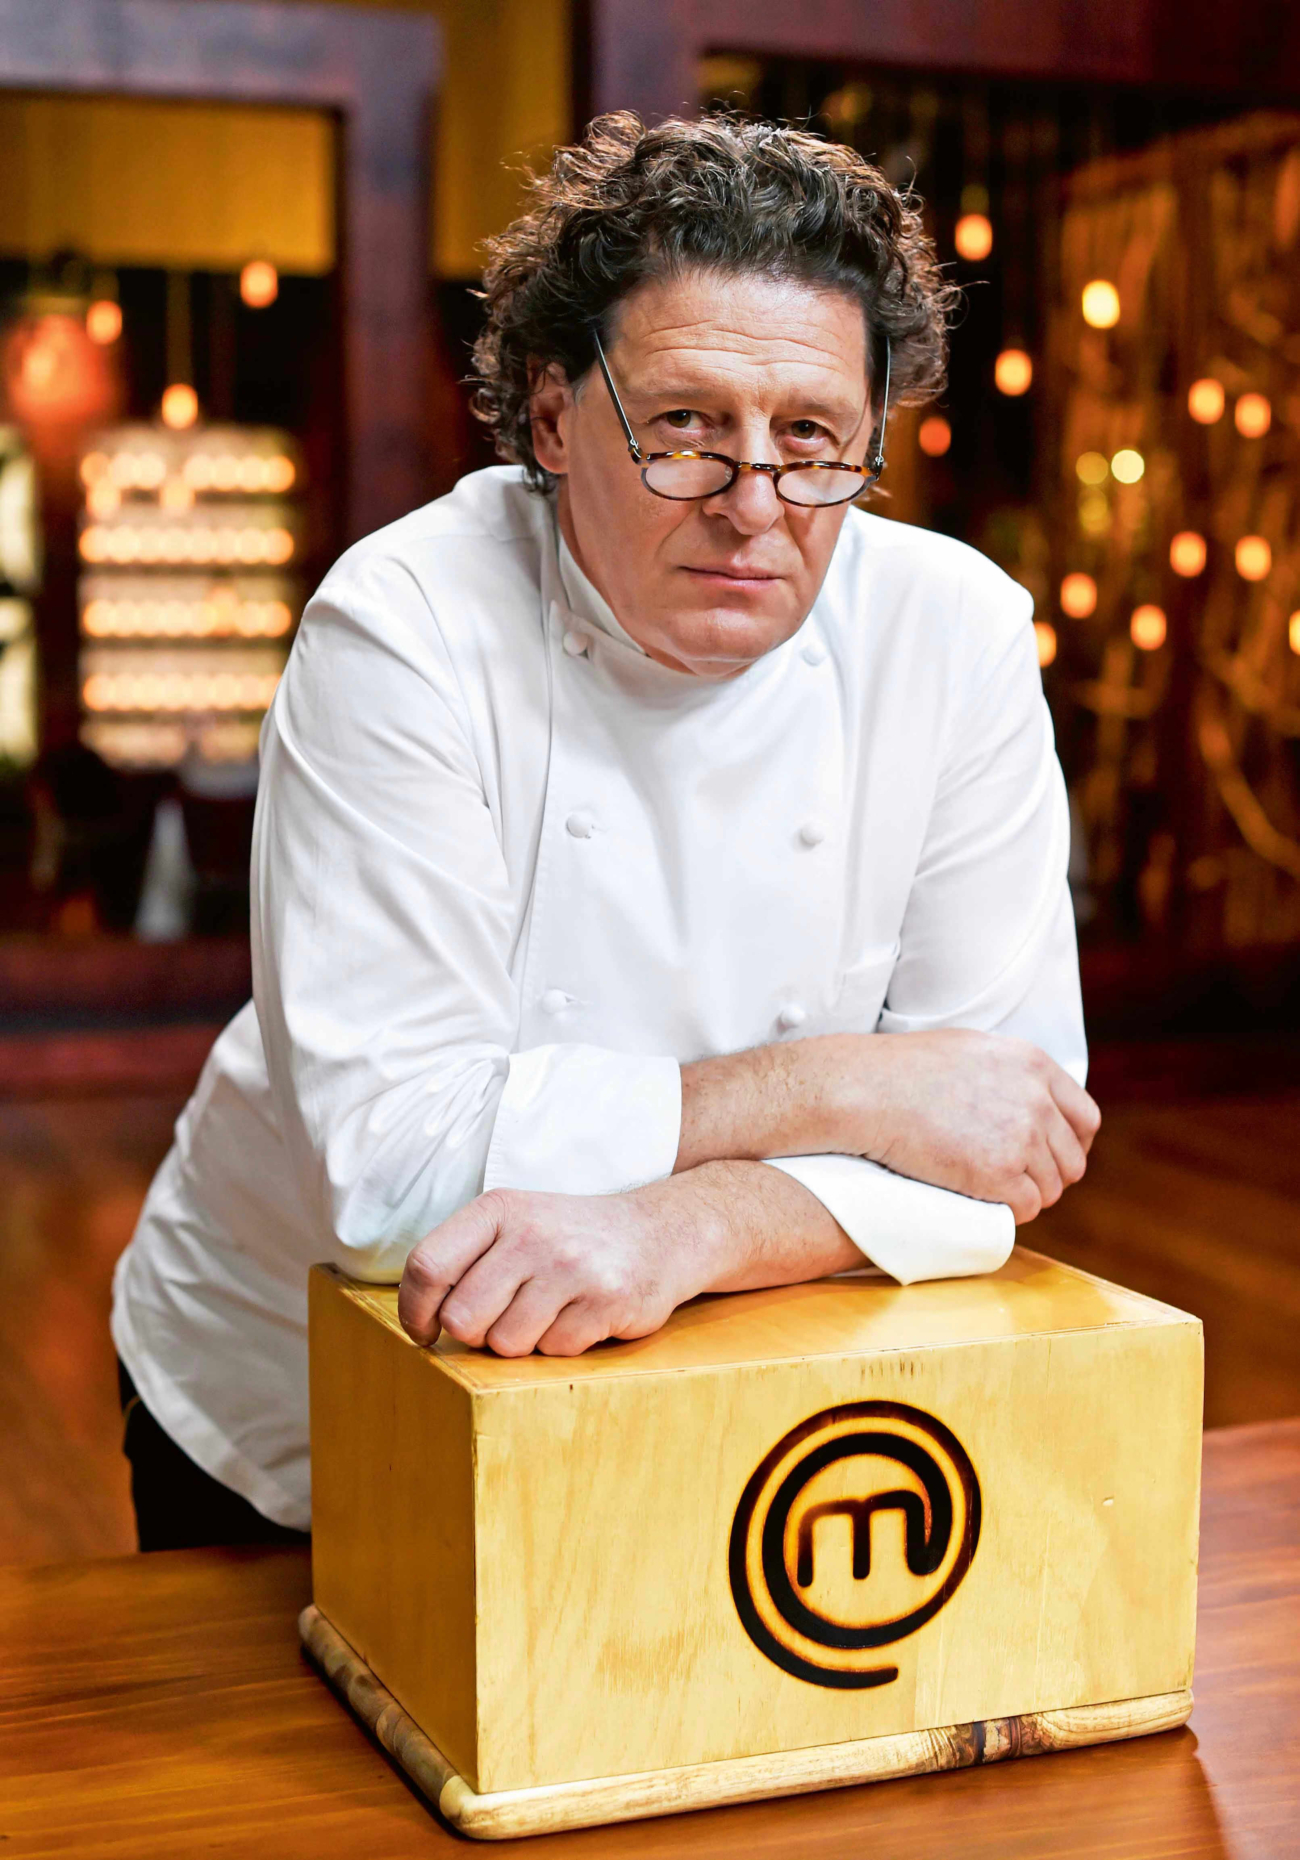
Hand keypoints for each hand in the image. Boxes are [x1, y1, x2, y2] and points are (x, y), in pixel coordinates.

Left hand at [397, 1162, 857, 1356]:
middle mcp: (532, 1234)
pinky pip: (554, 1351)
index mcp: (498, 1209)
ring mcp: (571, 1267)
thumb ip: (466, 1260)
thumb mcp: (515, 1224)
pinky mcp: (606, 1299)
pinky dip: (562, 1345)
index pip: (427, 1266)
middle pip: (463, 1318)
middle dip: (476, 1335)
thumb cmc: (571, 1237)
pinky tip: (582, 1317)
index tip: (424, 1332)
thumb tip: (420, 1323)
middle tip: (502, 1322)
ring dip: (522, 1343)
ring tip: (549, 1314)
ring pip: (507, 1344)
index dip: (414, 1310)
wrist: (662, 1231)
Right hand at [851, 1030, 1100, 1222]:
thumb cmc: (903, 1070)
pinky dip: (1010, 1213)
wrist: (867, 1091)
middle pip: (1072, 1159)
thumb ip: (1010, 1074)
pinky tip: (984, 1202)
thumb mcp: (973, 1051)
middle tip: (1017, 1183)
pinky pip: (1026, 1208)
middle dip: (1049, 1176)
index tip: (1052, 1159)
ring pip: (1051, 1189)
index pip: (1085, 1118)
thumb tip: (1027, 1100)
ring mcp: (1020, 1137)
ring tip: (992, 1192)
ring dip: (1027, 1196)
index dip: (1072, 1145)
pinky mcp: (998, 1172)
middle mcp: (1036, 1100)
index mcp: (1034, 1065)